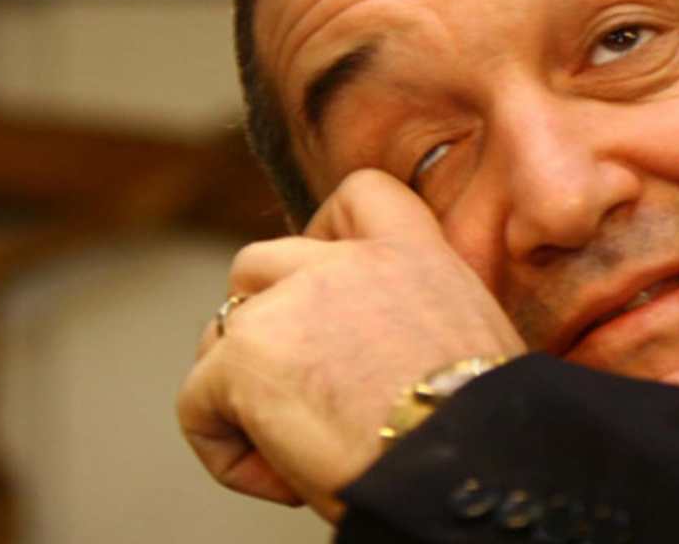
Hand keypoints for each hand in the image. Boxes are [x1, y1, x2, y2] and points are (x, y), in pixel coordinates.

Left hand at [176, 169, 525, 521]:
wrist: (466, 468)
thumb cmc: (481, 435)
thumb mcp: (470, 345)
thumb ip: (414, 322)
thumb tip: (373, 363)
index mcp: (415, 257)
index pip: (361, 195)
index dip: (328, 230)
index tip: (331, 285)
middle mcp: (347, 264)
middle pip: (258, 264)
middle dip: (261, 323)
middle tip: (297, 389)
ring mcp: (287, 305)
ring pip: (220, 333)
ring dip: (241, 389)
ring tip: (292, 450)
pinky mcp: (245, 357)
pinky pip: (197, 404)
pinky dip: (227, 451)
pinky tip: (283, 483)